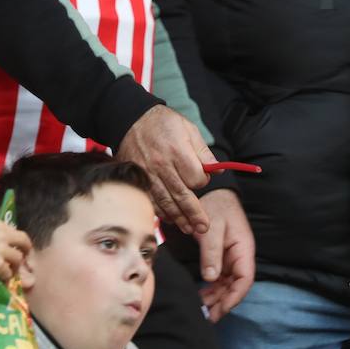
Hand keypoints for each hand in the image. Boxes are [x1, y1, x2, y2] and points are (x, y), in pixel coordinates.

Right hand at [0, 218, 30, 284]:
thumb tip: (2, 246)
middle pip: (24, 242)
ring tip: (6, 273)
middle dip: (25, 252)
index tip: (17, 249)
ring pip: (18, 259)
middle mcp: (1, 234)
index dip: (18, 242)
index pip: (16, 232)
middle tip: (22, 262)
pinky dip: (5, 277)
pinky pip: (8, 273)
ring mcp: (1, 249)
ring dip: (13, 267)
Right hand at [117, 104, 212, 234]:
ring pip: (165, 201)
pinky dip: (160, 212)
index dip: (202, 183)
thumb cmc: (163, 123)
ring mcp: (147, 173)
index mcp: (177, 150)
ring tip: (189, 229)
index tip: (202, 180)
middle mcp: (161, 164)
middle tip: (203, 228)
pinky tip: (169, 220)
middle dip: (194, 214)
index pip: (195, 178)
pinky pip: (149, 200)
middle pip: (181, 195)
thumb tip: (218, 170)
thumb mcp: (188, 128)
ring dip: (178, 218)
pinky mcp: (137, 178)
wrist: (131, 119)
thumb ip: (203, 152)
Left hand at [196, 189, 254, 320]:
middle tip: (208, 317)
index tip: (221, 309)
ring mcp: (231, 257)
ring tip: (202, 310)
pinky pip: (219, 277)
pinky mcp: (221, 256)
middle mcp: (239, 255)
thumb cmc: (215, 206)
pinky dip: (212, 288)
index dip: (235, 296)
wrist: (211, 191)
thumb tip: (210, 278)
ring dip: (217, 297)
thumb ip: (211, 252)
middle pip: (236, 285)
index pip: (245, 278)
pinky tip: (201, 296)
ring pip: (227, 283)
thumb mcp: (212, 228)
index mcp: (243, 249)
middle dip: (224, 302)